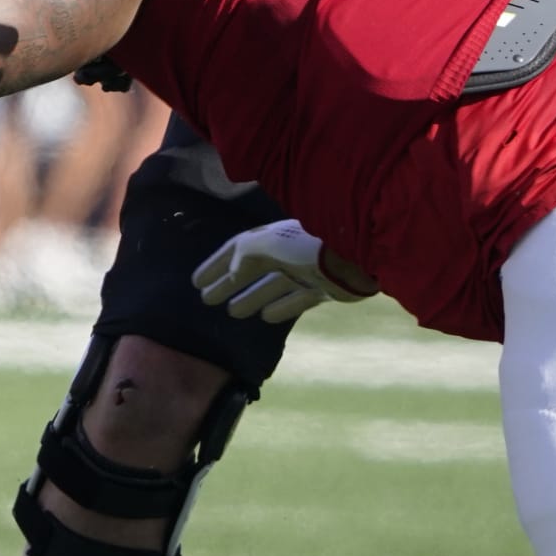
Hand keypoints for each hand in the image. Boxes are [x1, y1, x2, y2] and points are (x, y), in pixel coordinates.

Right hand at [191, 219, 377, 323]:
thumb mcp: (270, 244)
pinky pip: (296, 299)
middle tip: (206, 299)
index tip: (196, 282)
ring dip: (250, 297)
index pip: (236, 250)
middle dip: (228, 282)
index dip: (216, 265)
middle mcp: (288, 251)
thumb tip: (232, 271)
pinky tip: (266, 318)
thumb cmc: (310, 246)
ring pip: (272, 285)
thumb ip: (246, 256)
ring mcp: (306, 270)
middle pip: (252, 268)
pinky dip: (280, 308)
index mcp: (273, 237)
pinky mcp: (324, 288)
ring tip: (232, 313)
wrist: (358, 255)